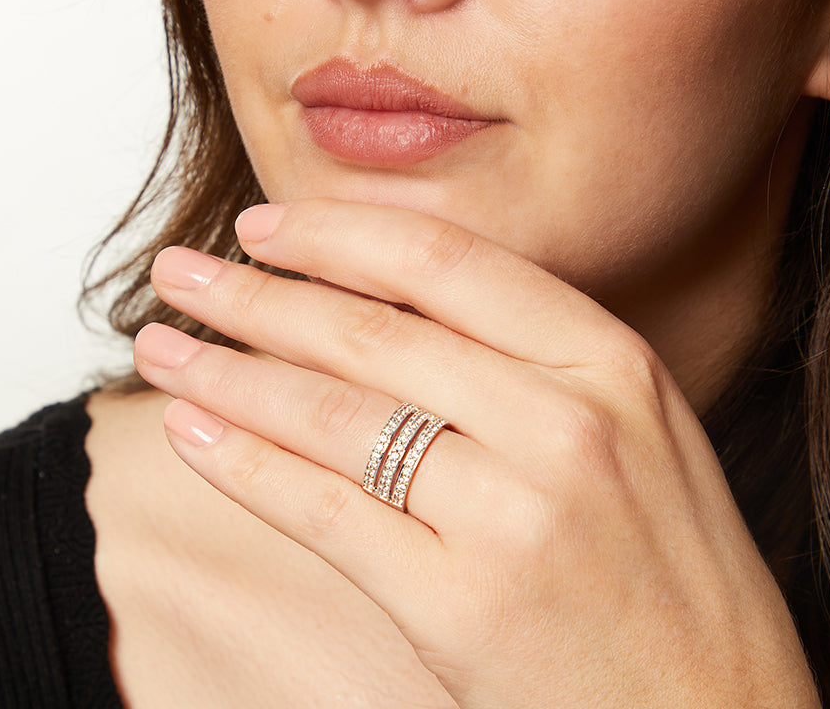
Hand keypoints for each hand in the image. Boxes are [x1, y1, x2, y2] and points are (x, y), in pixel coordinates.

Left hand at [134, 199, 819, 708]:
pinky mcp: (463, 604)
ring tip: (161, 345)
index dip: (336, 232)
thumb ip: (528, 359)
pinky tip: (193, 431)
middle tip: (181, 271)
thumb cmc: (669, 575)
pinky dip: (244, 465)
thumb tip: (386, 300)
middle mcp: (567, 420)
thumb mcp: (634, 430)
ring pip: (333, 412)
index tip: (263, 225)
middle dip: (255, 293)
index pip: (443, 259)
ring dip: (228, 371)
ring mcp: (516, 512)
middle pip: (371, 328)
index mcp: (610, 359)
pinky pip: (324, 510)